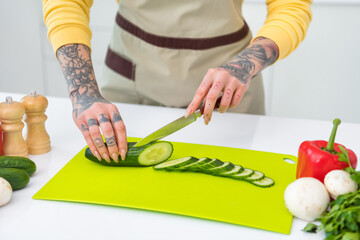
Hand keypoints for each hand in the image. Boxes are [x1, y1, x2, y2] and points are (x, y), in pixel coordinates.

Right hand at [57, 43, 127, 161]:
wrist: (84, 96)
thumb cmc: (101, 108)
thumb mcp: (111, 112)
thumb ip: (116, 125)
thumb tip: (122, 146)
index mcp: (112, 110)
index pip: (120, 127)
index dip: (122, 141)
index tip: (124, 153)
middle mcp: (101, 111)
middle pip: (108, 130)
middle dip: (112, 146)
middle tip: (115, 157)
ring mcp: (89, 115)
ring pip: (96, 134)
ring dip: (101, 148)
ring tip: (106, 158)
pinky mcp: (80, 120)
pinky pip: (86, 136)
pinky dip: (92, 146)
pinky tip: (97, 154)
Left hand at [185, 37, 278, 123]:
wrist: (241, 67)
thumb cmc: (222, 78)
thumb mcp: (212, 82)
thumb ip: (206, 96)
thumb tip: (200, 112)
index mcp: (211, 74)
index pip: (200, 92)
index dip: (194, 104)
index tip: (189, 114)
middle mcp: (221, 76)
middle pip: (211, 98)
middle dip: (207, 111)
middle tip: (206, 120)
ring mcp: (232, 81)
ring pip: (225, 103)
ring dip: (221, 110)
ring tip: (221, 109)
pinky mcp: (242, 86)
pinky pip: (234, 103)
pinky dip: (230, 106)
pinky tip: (229, 103)